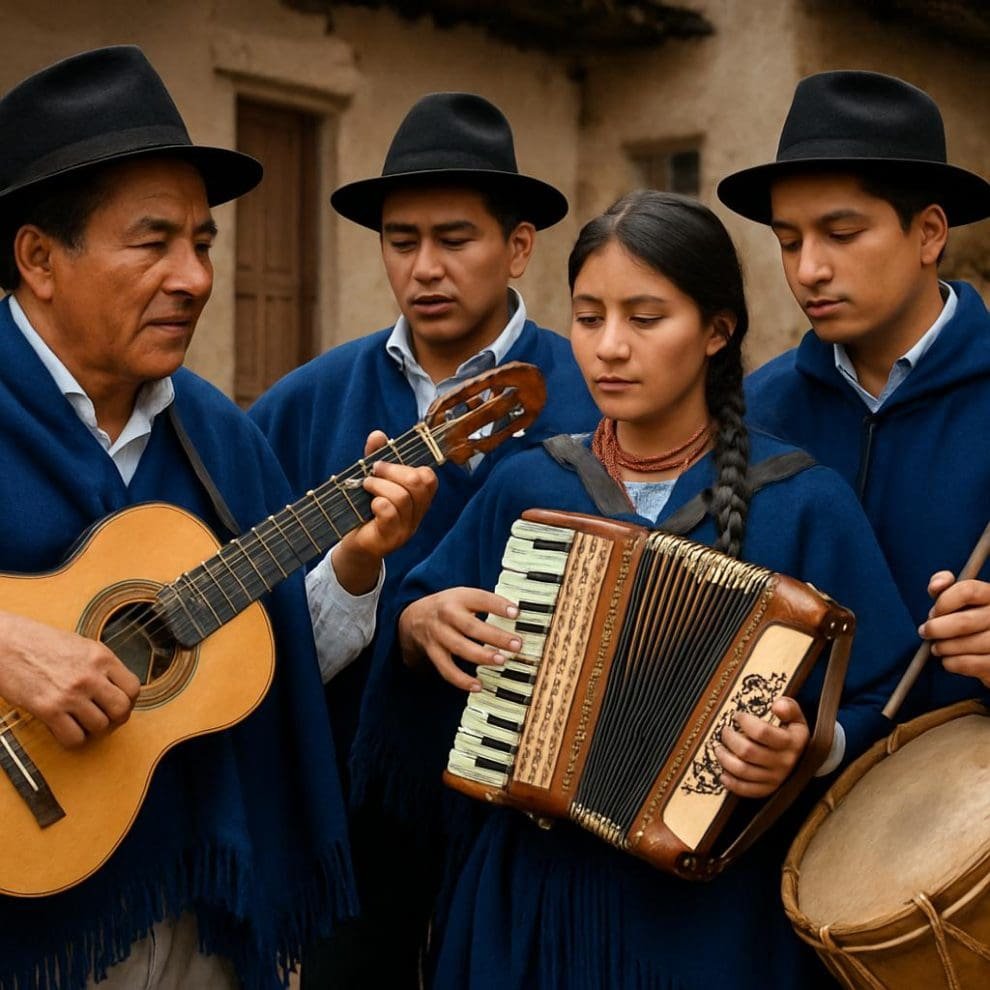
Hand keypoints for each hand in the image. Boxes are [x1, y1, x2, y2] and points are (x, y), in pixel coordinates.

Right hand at [0, 611, 140, 748]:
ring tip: (80, 721)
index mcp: (101, 657)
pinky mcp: (48, 709)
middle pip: (121, 710)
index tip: (118, 704)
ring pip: (99, 726)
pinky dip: (73, 739)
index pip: (133, 688)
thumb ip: (100, 666)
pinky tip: (65, 728)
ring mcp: (70, 693)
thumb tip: (116, 688)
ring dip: (92, 729)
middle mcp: (90, 675)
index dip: (128, 701)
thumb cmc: (40, 642)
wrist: (5, 643)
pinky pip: (74, 737)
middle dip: (115, 718)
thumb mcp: (81, 646)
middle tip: (104, 718)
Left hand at [331, 430, 437, 594]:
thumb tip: (378, 435)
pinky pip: (389, 513)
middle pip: (418, 483)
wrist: (354, 545)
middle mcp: (416, 515)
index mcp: (418, 500)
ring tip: (366, 486)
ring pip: (402, 497)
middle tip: (373, 472)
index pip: (429, 478)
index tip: (382, 463)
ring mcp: (405, 529)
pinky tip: (369, 504)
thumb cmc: (365, 511)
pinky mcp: (389, 539)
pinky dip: (377, 502)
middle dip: (392, 470)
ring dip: (379, 485)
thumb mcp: (372, 481)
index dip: (407, 465)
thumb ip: (376, 458)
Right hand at [398, 587, 520, 691]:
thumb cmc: (450, 607)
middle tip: (516, 644)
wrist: (414, 617)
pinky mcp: (433, 653)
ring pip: (460, 648)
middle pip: (471, 627)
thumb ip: (487, 604)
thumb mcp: (465, 596)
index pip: (480, 599)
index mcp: (459, 597)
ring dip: (481, 656)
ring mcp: (438, 635)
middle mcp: (447, 615)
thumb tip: (519, 615)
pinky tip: (478, 686)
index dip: (498, 605)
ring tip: (501, 661)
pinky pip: (446, 669)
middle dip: (495, 636)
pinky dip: (462, 680)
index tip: (516, 613)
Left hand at [715, 697, 808, 798]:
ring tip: (718, 748)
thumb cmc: (793, 735)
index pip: (762, 732)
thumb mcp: (796, 718)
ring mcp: (775, 778)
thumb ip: (789, 707)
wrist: (804, 760)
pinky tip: (723, 772)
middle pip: (747, 751)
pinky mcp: (768, 789)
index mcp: (791, 742)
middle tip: (724, 731)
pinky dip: (731, 782)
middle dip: (729, 739)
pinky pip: (745, 790)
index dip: (745, 721)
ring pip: (742, 770)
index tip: (737, 715)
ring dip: (724, 758)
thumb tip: (777, 705)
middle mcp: (783, 762)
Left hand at [920, 572, 989, 687]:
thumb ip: (943, 586)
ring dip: (943, 647)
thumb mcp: (956, 598)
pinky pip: (971, 664)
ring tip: (936, 647)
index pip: (967, 590)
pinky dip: (952, 663)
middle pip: (964, 622)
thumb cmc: (968, 619)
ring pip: (967, 644)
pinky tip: (948, 660)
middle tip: (925, 632)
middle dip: (936, 629)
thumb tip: (936, 585)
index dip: (943, 602)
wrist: (987, 650)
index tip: (933, 613)